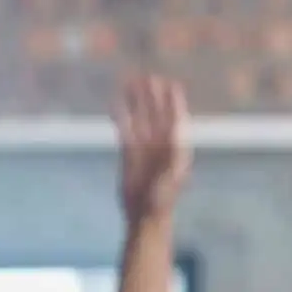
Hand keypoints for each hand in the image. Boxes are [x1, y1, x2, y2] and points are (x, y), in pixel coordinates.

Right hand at [114, 72, 191, 221]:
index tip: (170, 85)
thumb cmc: (163, 197)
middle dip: (152, 96)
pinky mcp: (128, 152)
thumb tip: (174, 132)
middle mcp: (161, 141)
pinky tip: (115, 104)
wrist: (145, 213)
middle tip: (147, 78)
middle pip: (156, 112)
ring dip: (135, 101)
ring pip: (139, 117)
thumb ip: (173, 153)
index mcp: (176, 144)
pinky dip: (120, 116)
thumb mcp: (172, 175)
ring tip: (129, 83)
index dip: (173, 101)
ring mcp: (144, 145)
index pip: (175, 117)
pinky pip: (123, 129)